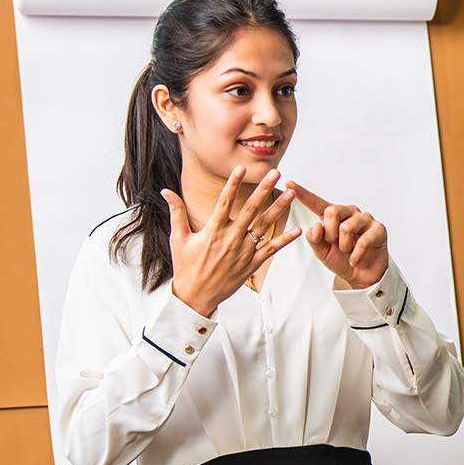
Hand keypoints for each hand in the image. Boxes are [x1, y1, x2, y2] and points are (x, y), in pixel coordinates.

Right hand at [162, 167, 299, 316]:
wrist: (195, 296)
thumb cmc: (186, 266)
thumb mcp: (178, 239)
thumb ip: (176, 212)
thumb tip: (165, 191)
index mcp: (212, 231)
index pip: (224, 202)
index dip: (233, 184)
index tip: (241, 168)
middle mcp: (230, 239)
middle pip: (250, 210)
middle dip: (263, 189)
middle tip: (274, 173)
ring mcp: (243, 252)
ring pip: (264, 226)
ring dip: (279, 208)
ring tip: (292, 193)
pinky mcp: (251, 264)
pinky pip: (271, 249)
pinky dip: (285, 239)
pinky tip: (298, 229)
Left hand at [288, 183, 389, 289]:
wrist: (361, 275)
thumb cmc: (341, 259)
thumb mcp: (321, 252)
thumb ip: (314, 239)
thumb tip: (317, 225)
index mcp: (333, 215)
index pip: (316, 202)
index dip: (303, 193)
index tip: (289, 184)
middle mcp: (349, 212)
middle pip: (332, 211)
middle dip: (330, 234)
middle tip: (336, 244)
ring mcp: (365, 219)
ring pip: (347, 227)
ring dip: (343, 246)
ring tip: (347, 252)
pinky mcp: (379, 229)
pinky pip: (363, 241)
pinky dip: (355, 255)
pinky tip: (355, 259)